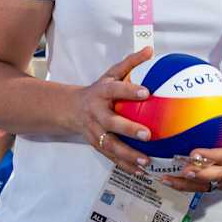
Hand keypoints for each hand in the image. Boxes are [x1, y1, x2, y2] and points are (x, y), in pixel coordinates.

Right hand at [73, 46, 154, 176]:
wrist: (71, 109)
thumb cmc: (99, 90)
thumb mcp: (111, 74)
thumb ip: (130, 63)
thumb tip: (150, 50)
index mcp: (101, 93)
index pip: (115, 90)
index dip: (130, 91)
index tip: (147, 92)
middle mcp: (96, 114)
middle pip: (111, 122)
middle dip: (128, 129)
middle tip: (148, 134)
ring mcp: (94, 131)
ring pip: (110, 145)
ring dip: (128, 155)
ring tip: (147, 161)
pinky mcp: (96, 145)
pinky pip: (111, 157)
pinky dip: (126, 165)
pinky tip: (142, 171)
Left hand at [160, 80, 221, 192]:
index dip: (210, 156)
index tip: (194, 153)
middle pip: (214, 175)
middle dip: (197, 173)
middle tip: (180, 167)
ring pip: (206, 186)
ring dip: (186, 185)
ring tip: (167, 179)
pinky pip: (204, 189)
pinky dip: (187, 187)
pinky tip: (171, 182)